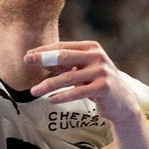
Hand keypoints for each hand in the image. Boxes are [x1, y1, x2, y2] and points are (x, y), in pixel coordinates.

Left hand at [26, 41, 145, 127]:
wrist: (122, 102)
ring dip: (48, 84)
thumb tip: (39, 61)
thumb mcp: (82, 70)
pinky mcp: (103, 87)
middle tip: (26, 61)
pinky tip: (51, 100)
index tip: (28, 55)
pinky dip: (63, 96)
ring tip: (34, 91)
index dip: (44, 51)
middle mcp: (97, 56)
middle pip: (64, 57)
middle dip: (43, 59)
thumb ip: (64, 65)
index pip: (63, 46)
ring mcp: (101, 71)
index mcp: (91, 47)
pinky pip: (78, 92)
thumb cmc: (97, 83)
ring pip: (68, 77)